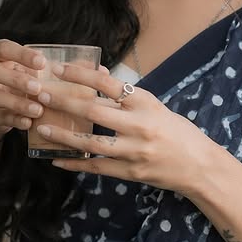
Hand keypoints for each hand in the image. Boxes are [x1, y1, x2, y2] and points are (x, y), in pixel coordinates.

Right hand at [0, 40, 49, 144]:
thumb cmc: (16, 86)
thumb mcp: (24, 73)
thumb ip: (40, 69)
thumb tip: (77, 66)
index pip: (2, 48)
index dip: (21, 54)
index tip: (42, 62)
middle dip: (16, 79)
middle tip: (38, 88)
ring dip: (17, 103)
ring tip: (38, 110)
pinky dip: (14, 120)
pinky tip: (29, 123)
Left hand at [36, 62, 216, 194]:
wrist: (200, 166)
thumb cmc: (177, 132)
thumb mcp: (155, 106)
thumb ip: (126, 95)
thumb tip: (96, 73)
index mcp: (146, 103)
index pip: (108, 84)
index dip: (80, 75)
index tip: (59, 69)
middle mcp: (140, 125)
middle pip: (93, 111)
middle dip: (64, 102)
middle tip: (41, 95)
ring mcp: (134, 151)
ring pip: (91, 142)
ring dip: (63, 135)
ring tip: (42, 128)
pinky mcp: (130, 172)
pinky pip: (96, 167)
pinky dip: (75, 164)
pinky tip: (56, 160)